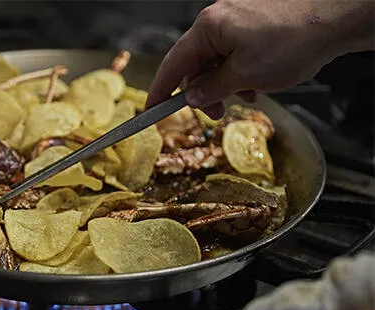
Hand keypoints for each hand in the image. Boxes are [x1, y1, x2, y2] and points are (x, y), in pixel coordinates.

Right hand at [146, 0, 374, 118]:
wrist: (338, 17)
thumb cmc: (295, 39)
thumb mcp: (244, 76)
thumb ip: (212, 89)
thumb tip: (192, 97)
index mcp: (208, 28)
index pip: (172, 64)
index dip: (160, 91)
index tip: (152, 110)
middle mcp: (219, 19)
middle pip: (196, 63)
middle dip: (204, 91)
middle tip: (216, 113)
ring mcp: (238, 18)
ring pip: (218, 60)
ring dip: (226, 83)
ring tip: (246, 95)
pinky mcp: (255, 22)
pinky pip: (236, 51)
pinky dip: (241, 71)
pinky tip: (258, 81)